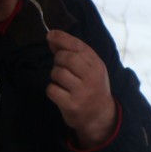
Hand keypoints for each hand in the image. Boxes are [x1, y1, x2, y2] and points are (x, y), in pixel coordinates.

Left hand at [46, 30, 116, 148]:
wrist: (100, 116)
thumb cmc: (92, 87)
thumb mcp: (89, 68)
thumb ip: (72, 53)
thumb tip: (52, 39)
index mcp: (97, 64)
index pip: (77, 45)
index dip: (62, 38)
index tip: (50, 35)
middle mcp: (92, 77)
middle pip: (66, 57)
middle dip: (58, 59)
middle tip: (60, 65)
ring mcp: (82, 92)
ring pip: (58, 73)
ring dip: (55, 76)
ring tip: (63, 81)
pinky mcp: (72, 105)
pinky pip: (52, 89)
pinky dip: (52, 89)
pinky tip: (60, 93)